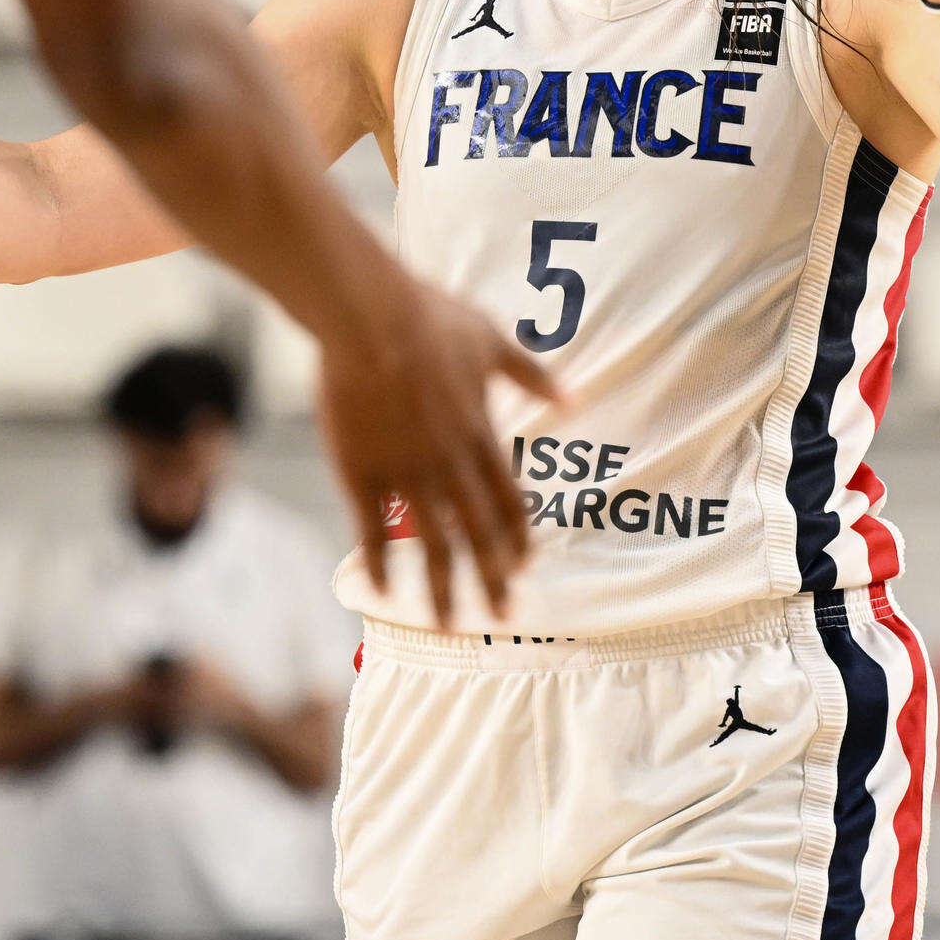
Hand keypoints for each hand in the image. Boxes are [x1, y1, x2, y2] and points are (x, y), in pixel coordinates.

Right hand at [317, 267, 555, 625]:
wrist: (368, 315)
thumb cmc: (429, 317)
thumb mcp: (492, 340)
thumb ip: (533, 375)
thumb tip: (577, 399)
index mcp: (480, 433)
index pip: (509, 500)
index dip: (517, 537)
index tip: (523, 567)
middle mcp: (449, 462)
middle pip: (477, 534)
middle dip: (492, 579)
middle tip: (503, 615)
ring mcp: (405, 472)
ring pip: (431, 544)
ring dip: (444, 589)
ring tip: (451, 625)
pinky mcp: (362, 472)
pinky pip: (372, 532)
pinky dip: (381, 566)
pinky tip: (385, 593)